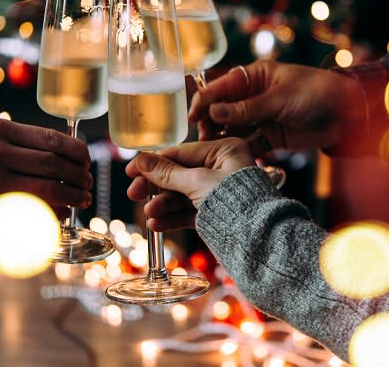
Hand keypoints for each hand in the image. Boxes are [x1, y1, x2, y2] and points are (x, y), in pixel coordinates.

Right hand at [0, 117, 92, 231]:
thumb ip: (17, 141)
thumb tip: (65, 152)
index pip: (51, 138)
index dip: (77, 151)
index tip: (86, 160)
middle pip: (55, 162)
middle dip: (80, 174)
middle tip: (88, 182)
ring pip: (50, 186)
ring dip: (74, 194)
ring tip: (83, 198)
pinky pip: (35, 208)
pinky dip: (56, 211)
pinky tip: (63, 213)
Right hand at [124, 138, 254, 230]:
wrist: (258, 239)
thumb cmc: (235, 202)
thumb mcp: (197, 182)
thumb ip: (167, 173)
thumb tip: (142, 160)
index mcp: (225, 150)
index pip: (181, 152)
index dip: (154, 162)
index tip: (131, 170)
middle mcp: (223, 168)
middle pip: (179, 174)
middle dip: (156, 187)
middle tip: (134, 194)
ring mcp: (219, 191)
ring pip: (182, 195)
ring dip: (163, 205)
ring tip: (149, 215)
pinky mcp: (217, 213)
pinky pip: (189, 212)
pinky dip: (173, 217)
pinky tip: (157, 225)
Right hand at [188, 59, 365, 152]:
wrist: (347, 114)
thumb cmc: (316, 93)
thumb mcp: (279, 98)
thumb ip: (246, 108)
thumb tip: (214, 111)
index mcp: (254, 77)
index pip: (221, 87)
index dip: (205, 101)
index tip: (194, 117)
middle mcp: (253, 96)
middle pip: (222, 109)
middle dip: (210, 122)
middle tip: (203, 137)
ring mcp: (261, 117)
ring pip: (232, 128)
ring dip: (221, 138)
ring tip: (211, 150)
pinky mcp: (270, 137)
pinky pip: (248, 144)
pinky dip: (238, 150)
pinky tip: (228, 159)